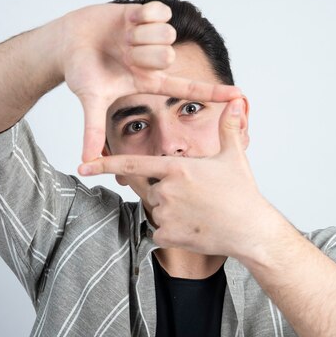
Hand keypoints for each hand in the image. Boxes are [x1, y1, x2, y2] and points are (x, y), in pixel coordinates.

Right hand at [61, 1, 241, 161]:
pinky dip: (140, 16)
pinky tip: (127, 21)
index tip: (239, 97)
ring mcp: (153, 37)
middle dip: (142, 54)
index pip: (188, 88)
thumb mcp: (92, 99)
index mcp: (150, 81)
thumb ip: (92, 130)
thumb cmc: (81, 70)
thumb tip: (86, 161)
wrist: (67, 41)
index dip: (213, 92)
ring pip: (166, 34)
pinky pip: (160, 12)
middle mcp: (156, 60)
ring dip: (139, 35)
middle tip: (123, 55)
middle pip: (169, 56)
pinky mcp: (148, 14)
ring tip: (122, 38)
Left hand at [78, 98, 281, 258]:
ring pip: (157, 211)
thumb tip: (238, 101)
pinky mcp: (168, 235)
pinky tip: (194, 228)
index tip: (84, 164)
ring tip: (200, 213)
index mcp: (177, 167)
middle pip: (152, 189)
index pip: (133, 163)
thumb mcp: (233, 156)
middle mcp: (166, 189)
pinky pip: (160, 232)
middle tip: (196, 199)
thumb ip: (228, 127)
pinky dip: (173, 232)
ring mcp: (166, 213)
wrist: (250, 230)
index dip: (106, 163)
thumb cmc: (242, 193)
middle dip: (168, 193)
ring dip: (172, 212)